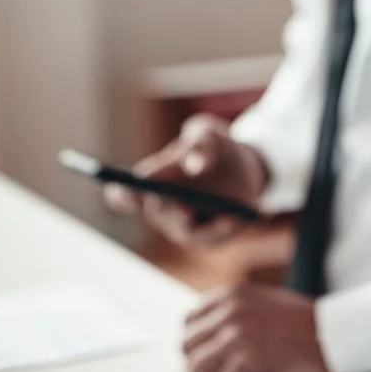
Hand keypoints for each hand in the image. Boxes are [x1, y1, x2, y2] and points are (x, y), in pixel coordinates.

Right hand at [104, 114, 267, 247]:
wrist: (247, 165)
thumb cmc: (216, 146)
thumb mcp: (210, 133)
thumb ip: (201, 140)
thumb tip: (195, 165)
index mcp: (153, 180)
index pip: (124, 194)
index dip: (123, 195)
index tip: (134, 189)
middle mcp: (162, 207)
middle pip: (155, 213)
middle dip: (162, 208)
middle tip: (171, 202)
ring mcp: (183, 225)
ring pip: (184, 231)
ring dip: (195, 224)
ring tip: (219, 215)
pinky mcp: (207, 236)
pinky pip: (209, 238)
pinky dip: (221, 229)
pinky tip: (233, 218)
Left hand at [183, 284, 333, 371]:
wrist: (331, 335)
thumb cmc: (301, 321)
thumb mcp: (261, 299)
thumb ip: (230, 309)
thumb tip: (204, 328)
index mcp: (232, 294)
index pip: (189, 320)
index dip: (199, 339)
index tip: (210, 348)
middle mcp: (230, 311)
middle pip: (187, 344)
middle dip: (202, 357)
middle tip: (223, 365)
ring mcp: (236, 336)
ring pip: (196, 366)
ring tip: (238, 370)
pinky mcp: (245, 361)